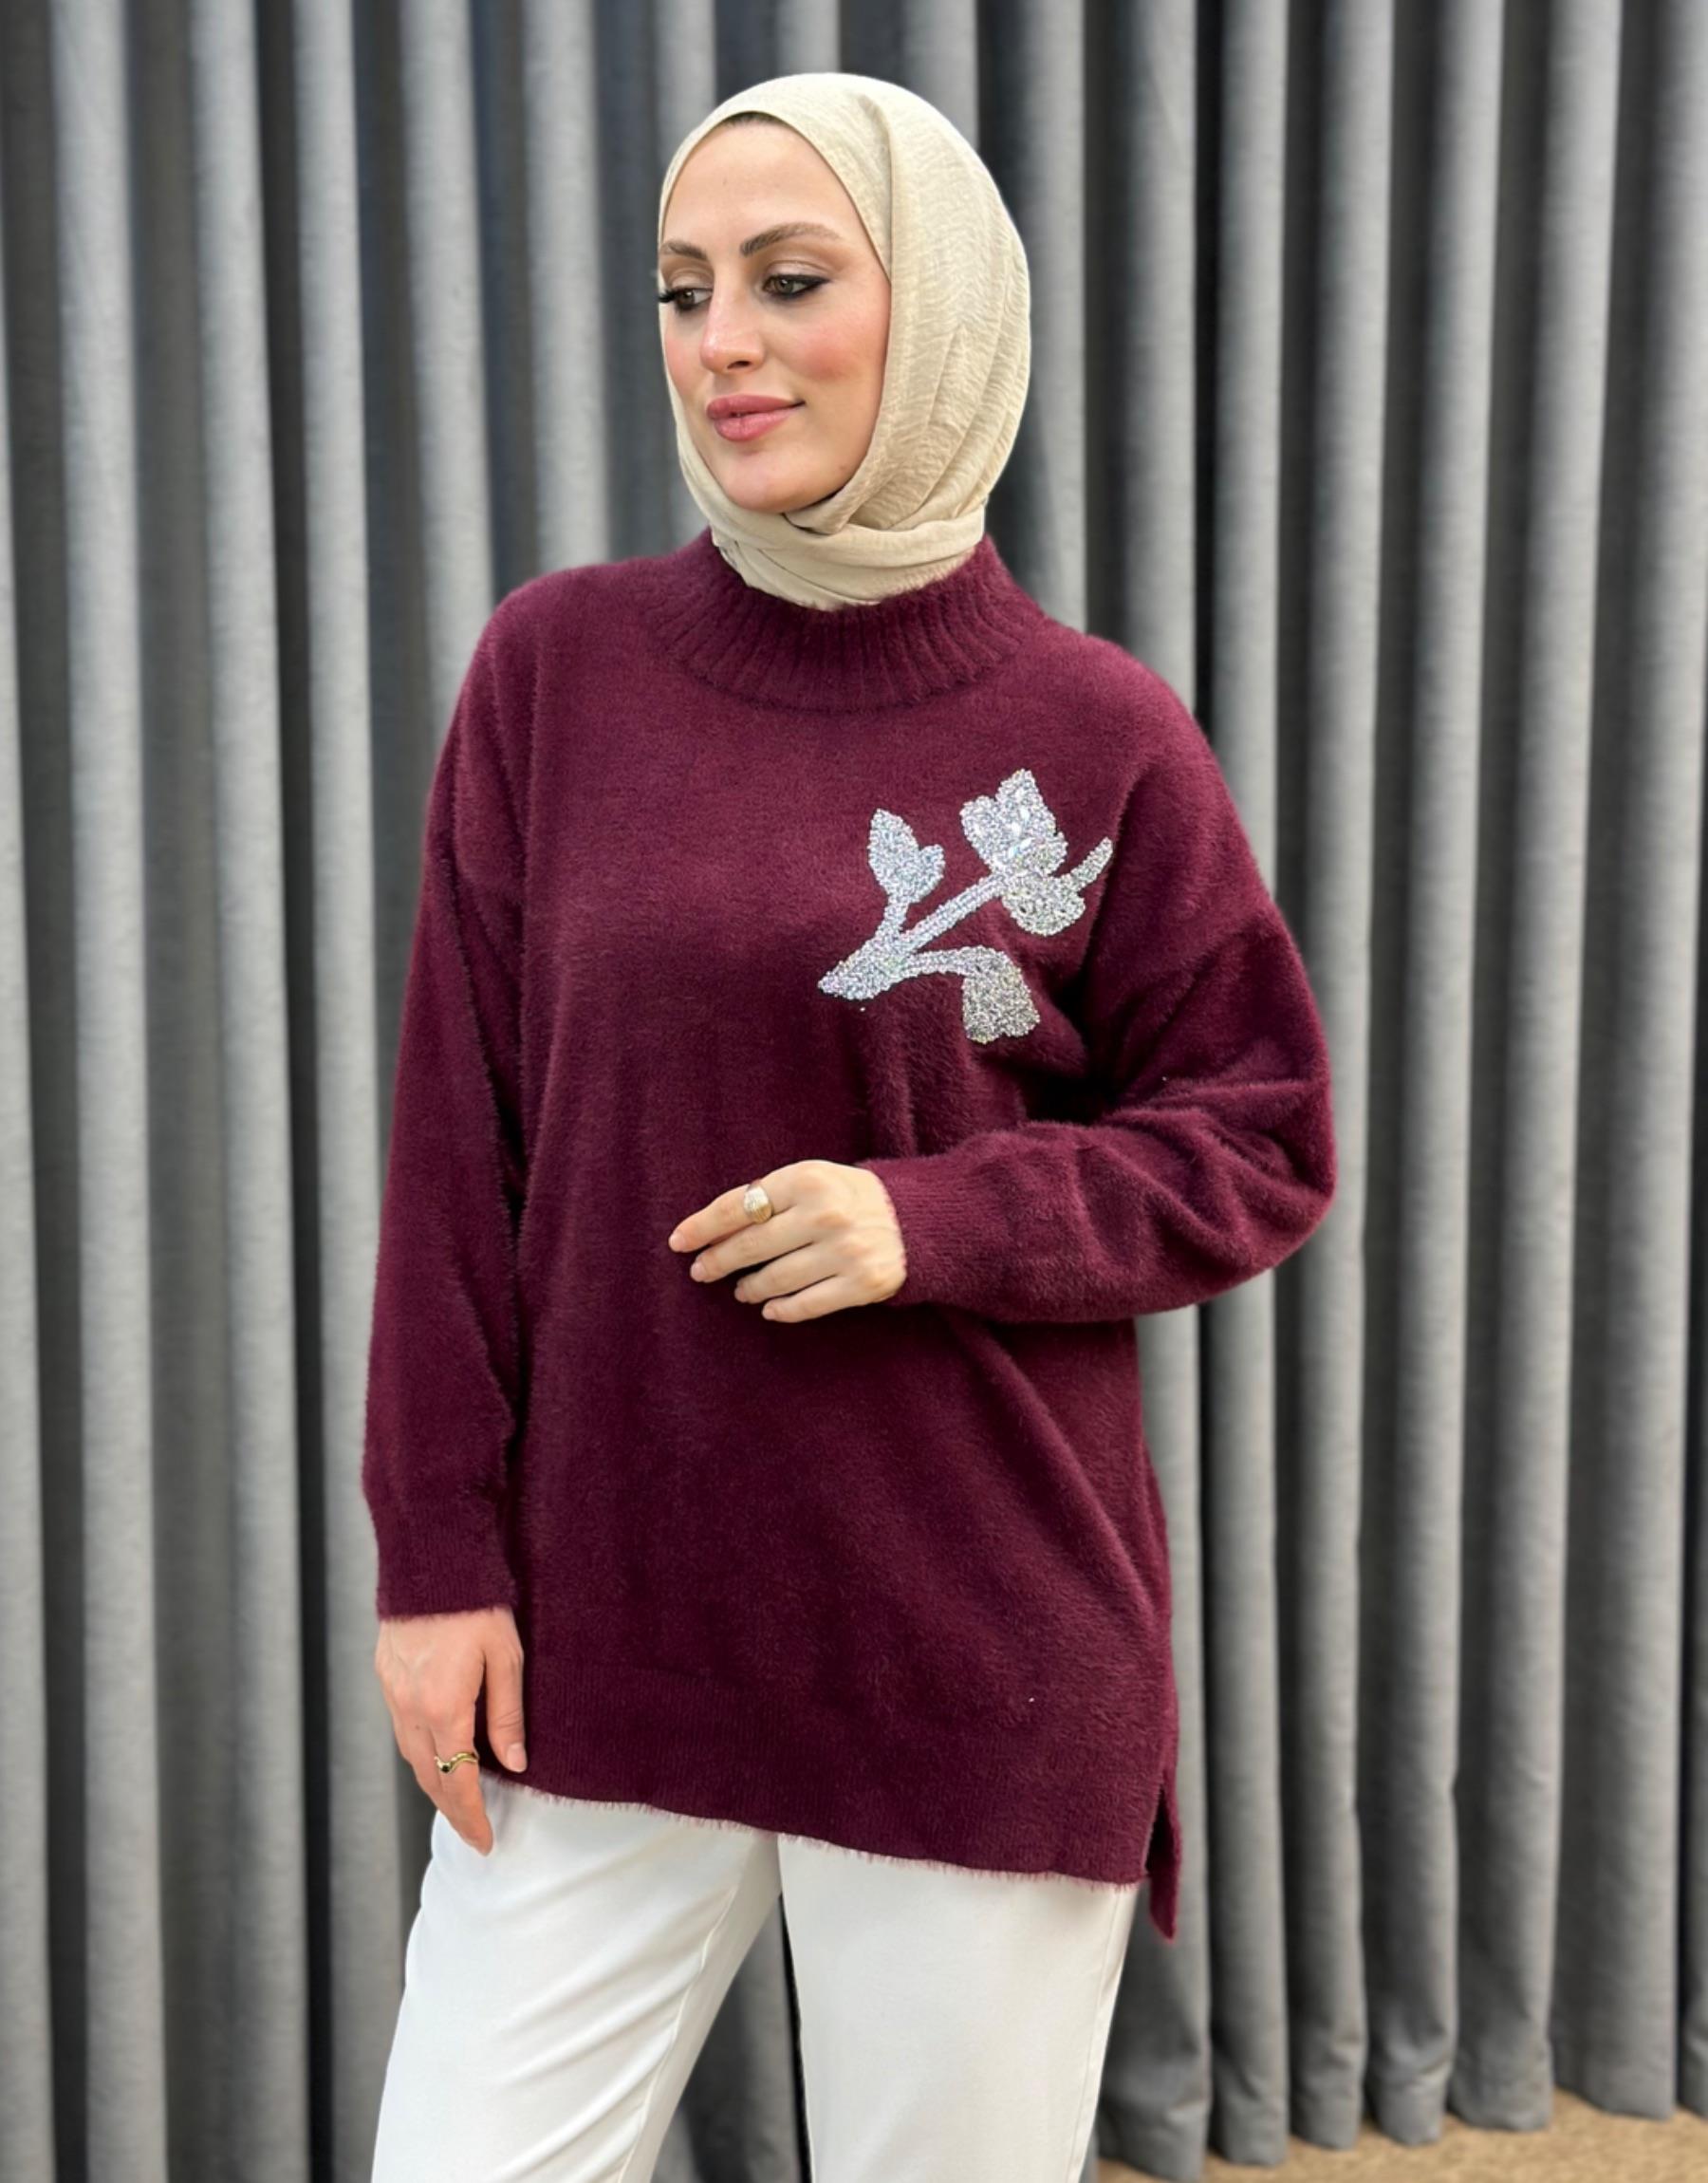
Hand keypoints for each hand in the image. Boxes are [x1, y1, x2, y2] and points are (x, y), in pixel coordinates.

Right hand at [373, 1605, 527, 1853]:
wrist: (431, 1562)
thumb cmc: (478, 1605)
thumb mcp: (507, 1657)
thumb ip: (508, 1713)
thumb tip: (514, 1762)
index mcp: (444, 1708)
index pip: (459, 1780)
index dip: (472, 1816)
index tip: (486, 1841)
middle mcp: (411, 1709)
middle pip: (430, 1778)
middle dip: (453, 1810)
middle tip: (474, 1834)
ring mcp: (394, 1694)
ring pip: (412, 1758)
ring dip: (434, 1785)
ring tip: (458, 1804)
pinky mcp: (386, 1678)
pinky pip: (402, 1731)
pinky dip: (420, 1755)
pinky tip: (437, 1757)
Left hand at [667, 1159, 906, 1320]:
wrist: (918, 1220)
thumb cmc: (849, 1198)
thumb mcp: (813, 1179)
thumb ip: (769, 1196)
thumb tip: (711, 1229)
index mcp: (807, 1180)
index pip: (739, 1205)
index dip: (703, 1226)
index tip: (679, 1242)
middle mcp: (826, 1214)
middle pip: (752, 1245)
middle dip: (718, 1261)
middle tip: (701, 1271)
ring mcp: (845, 1251)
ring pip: (775, 1279)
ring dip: (750, 1288)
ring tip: (741, 1290)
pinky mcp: (862, 1284)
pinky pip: (806, 1305)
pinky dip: (781, 1310)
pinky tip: (769, 1309)